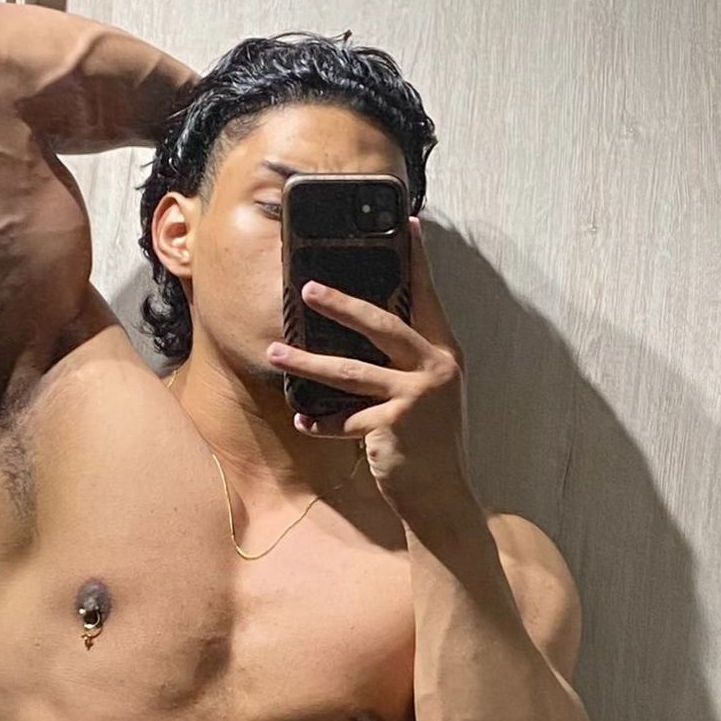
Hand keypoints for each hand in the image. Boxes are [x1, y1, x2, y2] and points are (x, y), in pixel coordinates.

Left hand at [265, 217, 468, 511]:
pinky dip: (321, 422)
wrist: (441, 496)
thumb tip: (369, 333)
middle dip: (341, 304)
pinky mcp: (393, 428)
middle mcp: (435, 370)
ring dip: (308, 362)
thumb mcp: (428, 396)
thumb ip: (409, 364)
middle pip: (383, 325)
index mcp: (444, 355)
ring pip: (351, 372)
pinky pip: (344, 420)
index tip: (408, 224)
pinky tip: (301, 420)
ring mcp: (415, 398)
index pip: (428, 298)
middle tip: (307, 288)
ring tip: (276, 351)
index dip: (418, 262)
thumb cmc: (429, 443)